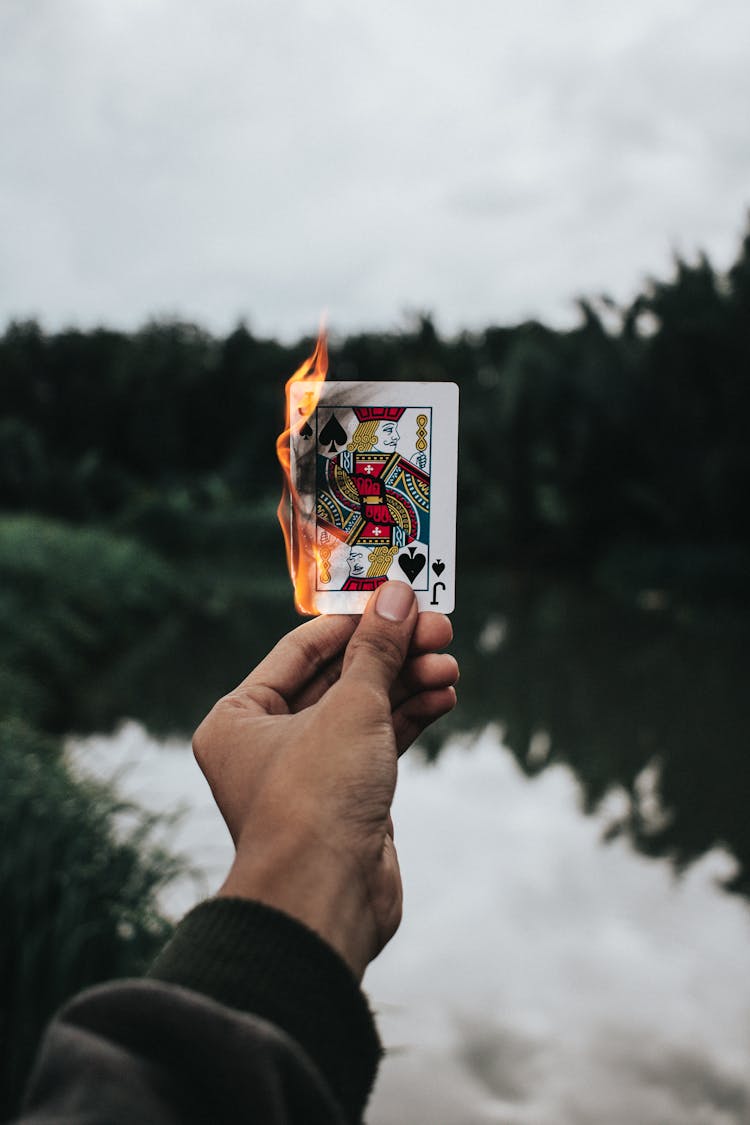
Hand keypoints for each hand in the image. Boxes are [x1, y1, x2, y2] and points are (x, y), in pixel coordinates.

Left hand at [192, 582, 457, 979]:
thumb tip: (397, 596)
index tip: (396, 597)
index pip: (301, 650)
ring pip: (364, 711)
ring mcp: (310, 773)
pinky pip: (380, 743)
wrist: (327, 901)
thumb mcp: (351, 708)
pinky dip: (410, 719)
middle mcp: (268, 744)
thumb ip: (377, 650)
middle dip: (391, 654)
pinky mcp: (347, 800)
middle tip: (438, 628)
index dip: (352, 621)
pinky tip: (444, 697)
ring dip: (408, 684)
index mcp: (239, 718)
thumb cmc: (316, 799)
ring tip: (449, 665)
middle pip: (338, 678)